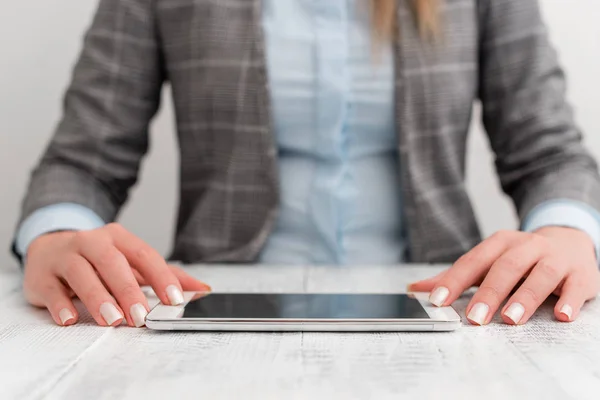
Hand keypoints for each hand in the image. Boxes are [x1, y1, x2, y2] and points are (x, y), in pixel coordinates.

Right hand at [23, 223, 210, 327]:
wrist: (49, 247)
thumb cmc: (98, 259)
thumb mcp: (131, 261)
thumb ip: (165, 275)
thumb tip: (201, 289)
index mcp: (118, 238)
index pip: (144, 255)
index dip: (161, 277)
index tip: (174, 299)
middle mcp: (92, 242)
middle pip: (112, 263)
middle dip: (128, 291)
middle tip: (140, 317)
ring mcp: (65, 256)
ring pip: (82, 273)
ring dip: (98, 297)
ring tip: (112, 320)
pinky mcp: (41, 275)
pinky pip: (51, 289)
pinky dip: (60, 305)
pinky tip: (70, 319)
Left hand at [409, 228, 599, 324]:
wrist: (568, 240)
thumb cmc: (519, 257)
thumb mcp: (487, 261)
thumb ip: (454, 276)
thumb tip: (415, 289)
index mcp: (500, 243)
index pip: (474, 261)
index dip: (455, 280)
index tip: (438, 300)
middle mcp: (527, 247)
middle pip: (506, 267)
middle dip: (489, 293)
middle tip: (475, 318)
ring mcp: (555, 258)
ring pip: (540, 274)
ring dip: (525, 297)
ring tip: (511, 318)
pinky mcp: (580, 274)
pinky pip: (575, 286)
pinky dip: (569, 300)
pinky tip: (561, 315)